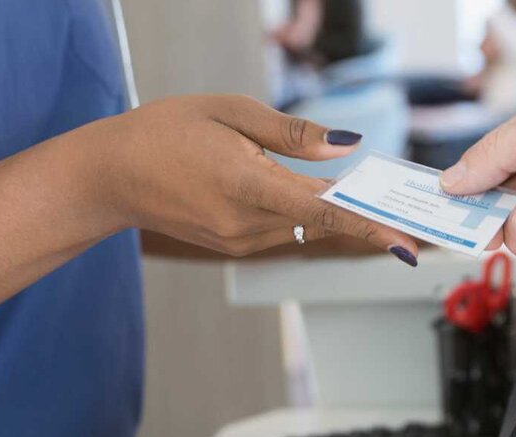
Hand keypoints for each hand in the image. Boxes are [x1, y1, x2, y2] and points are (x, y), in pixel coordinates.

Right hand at [65, 95, 418, 262]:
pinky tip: (296, 186)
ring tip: (346, 184)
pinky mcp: (233, 246)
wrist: (111, 175)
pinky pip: (281, 228)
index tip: (404, 242)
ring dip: (325, 206)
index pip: (323, 210)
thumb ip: (291, 132)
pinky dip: (297, 210)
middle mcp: (244, 223)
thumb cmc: (164, 131)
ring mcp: (238, 241)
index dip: (369, 226)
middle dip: (357, 207)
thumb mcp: (229, 111)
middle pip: (321, 219)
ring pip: (303, 224)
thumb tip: (346, 145)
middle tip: (394, 197)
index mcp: (245, 184)